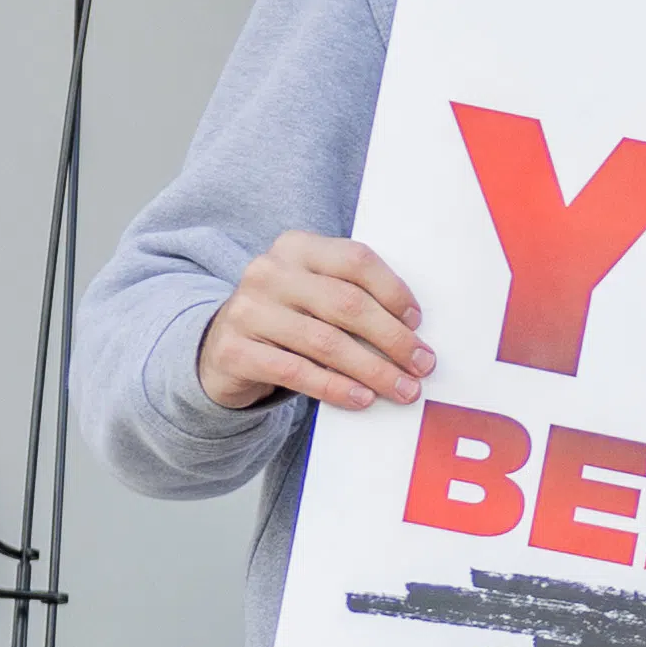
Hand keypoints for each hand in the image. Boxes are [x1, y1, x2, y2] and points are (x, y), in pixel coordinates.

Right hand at [196, 229, 432, 416]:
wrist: (222, 347)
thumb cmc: (288, 318)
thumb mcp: (314, 293)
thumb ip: (352, 296)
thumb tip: (412, 332)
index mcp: (296, 247)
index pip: (356, 260)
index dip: (393, 292)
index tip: (418, 323)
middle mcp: (269, 272)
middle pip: (346, 304)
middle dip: (393, 338)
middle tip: (423, 365)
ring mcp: (247, 310)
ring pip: (326, 342)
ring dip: (373, 370)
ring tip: (403, 389)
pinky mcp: (234, 350)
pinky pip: (296, 371)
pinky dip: (335, 387)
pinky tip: (362, 399)